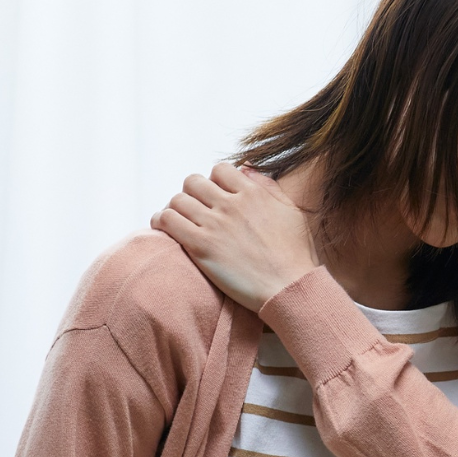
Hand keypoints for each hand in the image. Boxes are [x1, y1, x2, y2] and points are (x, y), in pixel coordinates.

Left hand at [150, 162, 318, 311]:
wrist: (290, 288)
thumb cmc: (296, 256)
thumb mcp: (291, 212)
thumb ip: (268, 187)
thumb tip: (246, 168)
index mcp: (253, 193)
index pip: (220, 170)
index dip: (214, 182)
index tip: (214, 198)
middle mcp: (232, 204)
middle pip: (194, 182)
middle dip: (192, 194)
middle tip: (194, 211)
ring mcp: (215, 224)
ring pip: (178, 200)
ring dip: (174, 208)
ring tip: (176, 221)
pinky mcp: (201, 246)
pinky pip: (168, 220)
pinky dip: (161, 221)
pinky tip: (163, 228)